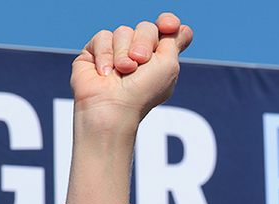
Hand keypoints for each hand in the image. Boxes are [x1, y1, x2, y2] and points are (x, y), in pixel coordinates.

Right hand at [71, 13, 193, 123]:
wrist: (112, 105)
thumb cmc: (143, 90)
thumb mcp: (168, 65)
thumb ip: (175, 42)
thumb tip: (182, 28)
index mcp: (161, 58)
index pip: (168, 29)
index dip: (168, 22)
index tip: (169, 25)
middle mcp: (140, 53)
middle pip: (147, 27)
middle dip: (145, 43)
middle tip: (140, 61)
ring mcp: (118, 51)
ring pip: (124, 31)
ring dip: (124, 52)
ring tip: (123, 71)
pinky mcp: (96, 51)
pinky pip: (103, 36)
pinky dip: (106, 55)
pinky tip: (106, 73)